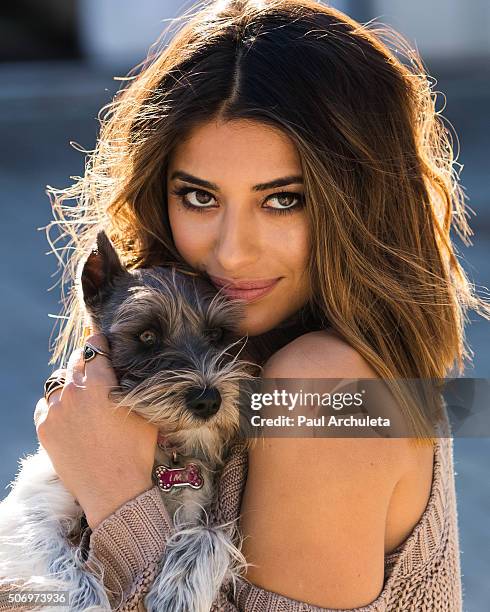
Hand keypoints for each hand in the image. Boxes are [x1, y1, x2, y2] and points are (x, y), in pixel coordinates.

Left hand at [35, 333, 158, 528]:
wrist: (113, 489)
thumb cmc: (135, 450)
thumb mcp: (144, 411)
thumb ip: (131, 384)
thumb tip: (127, 368)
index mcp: (101, 382)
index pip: (95, 345)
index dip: (102, 342)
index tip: (105, 344)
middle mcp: (75, 391)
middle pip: (76, 360)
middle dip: (87, 361)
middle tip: (97, 372)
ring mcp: (56, 410)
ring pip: (59, 382)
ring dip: (71, 384)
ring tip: (83, 398)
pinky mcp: (45, 428)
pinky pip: (46, 405)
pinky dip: (56, 405)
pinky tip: (70, 416)